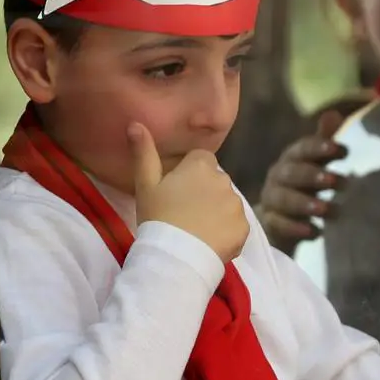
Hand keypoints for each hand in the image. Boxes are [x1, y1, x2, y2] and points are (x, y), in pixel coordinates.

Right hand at [129, 122, 247, 262]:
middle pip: (215, 180)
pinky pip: (235, 225)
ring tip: (196, 229)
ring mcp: (236, 205)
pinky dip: (225, 231)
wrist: (175, 255)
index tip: (176, 189)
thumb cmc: (157, 216)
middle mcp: (224, 180)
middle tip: (183, 211)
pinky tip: (209, 241)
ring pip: (226, 202)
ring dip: (216, 210)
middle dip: (204, 191)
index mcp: (201, 166)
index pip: (201, 158)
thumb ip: (143, 152)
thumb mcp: (145, 184)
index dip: (189, 172)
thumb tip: (135, 123)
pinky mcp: (244, 229)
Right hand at [258, 110, 346, 253]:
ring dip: (304, 202)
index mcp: (292, 160)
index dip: (320, 148)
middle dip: (312, 175)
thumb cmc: (303, 187)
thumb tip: (333, 113)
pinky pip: (278, 224)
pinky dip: (295, 228)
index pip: (302, 149)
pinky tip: (314, 232)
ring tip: (325, 208)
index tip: (343, 151)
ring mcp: (271, 201)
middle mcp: (278, 177)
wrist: (277, 221)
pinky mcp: (269, 224)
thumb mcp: (315, 164)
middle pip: (291, 173)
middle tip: (335, 180)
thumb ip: (324, 142)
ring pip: (283, 198)